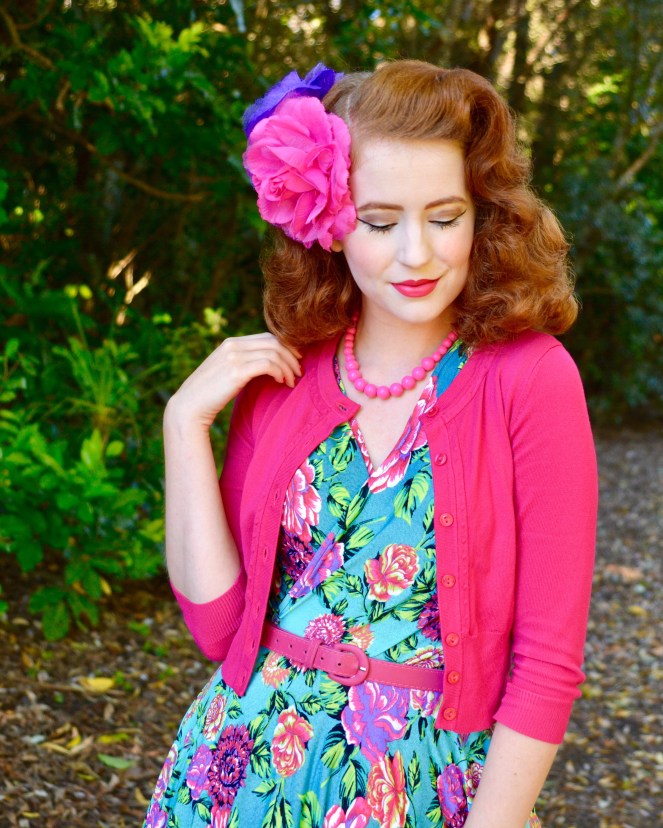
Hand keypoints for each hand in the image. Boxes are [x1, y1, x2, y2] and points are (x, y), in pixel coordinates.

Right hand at [166, 332, 301, 429]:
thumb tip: (267, 367)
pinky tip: (282, 382)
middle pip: (274, 342)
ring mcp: (234, 357)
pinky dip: (279, 372)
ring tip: (292, 381)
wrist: (189, 407)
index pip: (267, 337)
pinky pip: (268, 364)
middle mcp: (233, 345)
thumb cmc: (209, 394)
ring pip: (274, 353)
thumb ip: (243, 364)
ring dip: (288, 367)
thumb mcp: (226, 372)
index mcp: (231, 343)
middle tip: (299, 372)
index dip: (286, 347)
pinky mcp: (236, 371)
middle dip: (291, 356)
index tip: (295, 360)